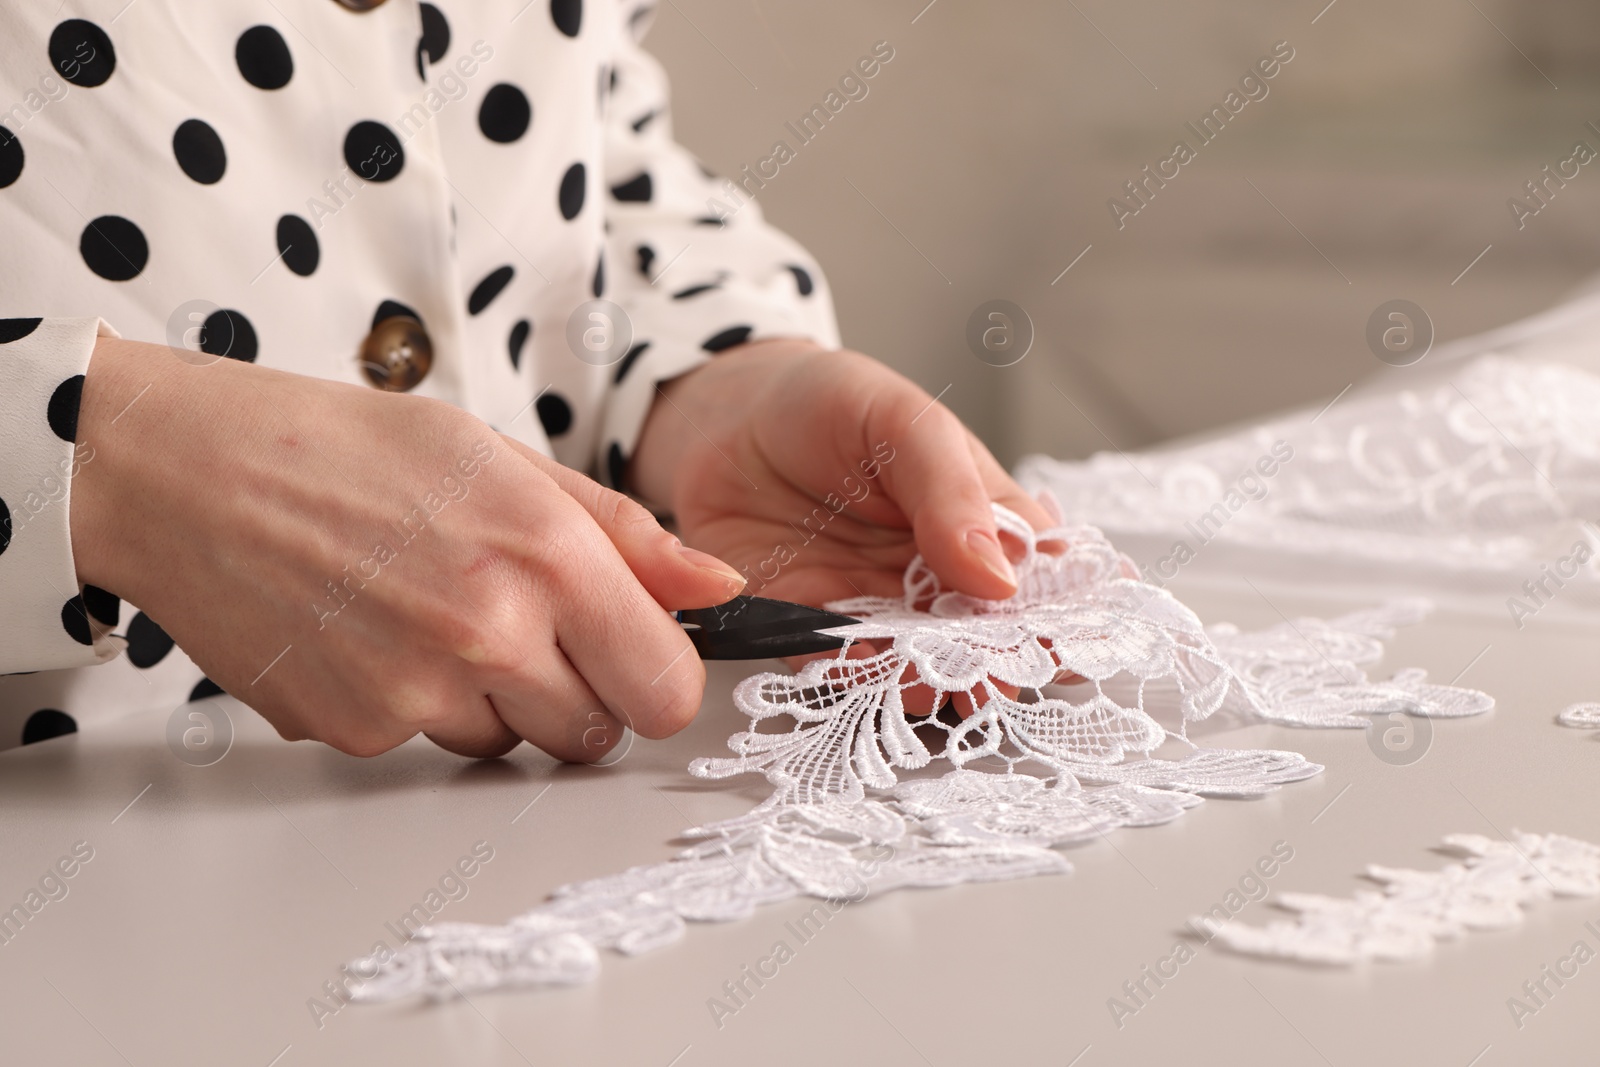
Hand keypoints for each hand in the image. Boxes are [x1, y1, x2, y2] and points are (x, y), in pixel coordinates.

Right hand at [69, 338, 744, 759]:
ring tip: (432, 616)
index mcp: (544, 554)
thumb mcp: (504, 460)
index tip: (637, 656)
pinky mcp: (355, 732)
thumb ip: (625, 535)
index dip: (658, 677)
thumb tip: (718, 588)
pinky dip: (414, 706)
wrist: (193, 475)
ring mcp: (417, 693)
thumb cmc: (350, 450)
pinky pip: (425, 746)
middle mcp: (488, 633)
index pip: (666, 690)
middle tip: (526, 630)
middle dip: (579, 693)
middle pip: (595, 735)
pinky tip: (374, 635)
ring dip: (494, 702)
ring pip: (509, 745)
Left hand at [631, 339, 1058, 712]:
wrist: (729, 410)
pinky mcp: (807, 624)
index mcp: (981, 523)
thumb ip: (952, 493)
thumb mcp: (907, 422)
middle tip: (997, 677)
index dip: (1061, 617)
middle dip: (993, 666)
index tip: (1069, 643)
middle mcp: (934, 577)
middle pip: (981, 638)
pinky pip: (836, 664)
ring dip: (926, 681)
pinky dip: (852, 675)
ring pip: (915, 664)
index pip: (1039, 581)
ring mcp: (874, 605)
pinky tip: (863, 669)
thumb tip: (1002, 578)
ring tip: (935, 683)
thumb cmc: (831, 401)